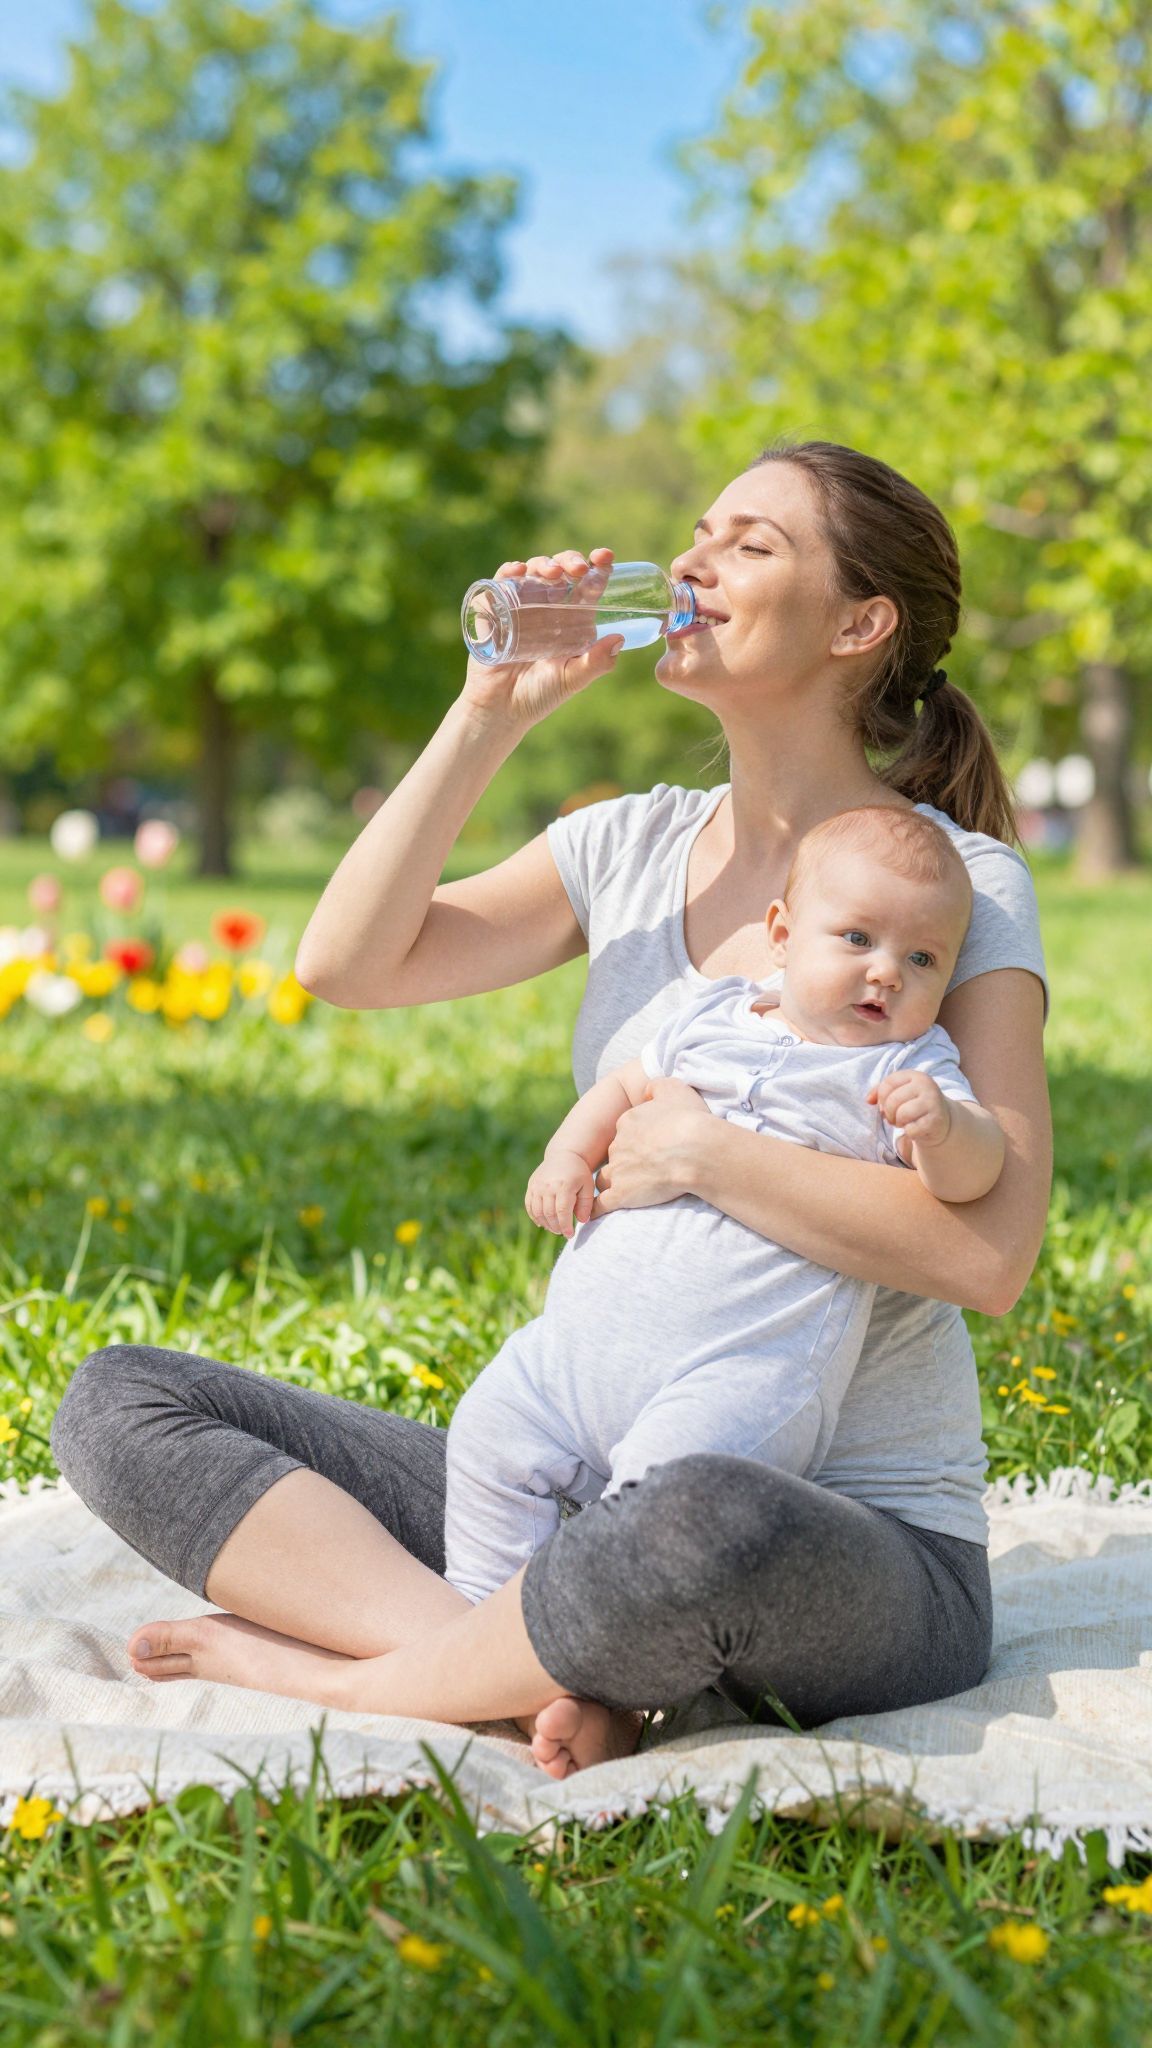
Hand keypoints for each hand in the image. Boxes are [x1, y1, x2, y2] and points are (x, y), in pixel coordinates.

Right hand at [460, 547, 624, 731]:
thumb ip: (596, 662)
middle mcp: (548, 607)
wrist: (501, 709)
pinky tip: (517, 571)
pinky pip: (500, 582)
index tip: (605, 557)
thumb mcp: (572, 678)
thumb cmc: (540, 695)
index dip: (597, 568)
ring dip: (544, 564)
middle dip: (570, 560)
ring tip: (553, 573)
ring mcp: (521, 606)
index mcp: (572, 619)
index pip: (587, 586)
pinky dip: (508, 572)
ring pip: (534, 571)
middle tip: (578, 568)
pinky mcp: (495, 609)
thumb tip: (619, 639)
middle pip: (561, 570)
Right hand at [525, 1149, 596, 1238]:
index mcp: (564, 1185)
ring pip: (538, 1212)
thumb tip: (582, 1221)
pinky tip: (543, 1223)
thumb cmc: (579, 1173)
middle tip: (563, 1232)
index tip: (570, 1235)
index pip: (562, 1211)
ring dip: (546, 1224)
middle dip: (556, 1227)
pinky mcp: (531, 1186)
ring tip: (555, 1229)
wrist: (564, 1155)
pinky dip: (535, 1217)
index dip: (565, 1226)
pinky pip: (529, 1206)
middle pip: (549, 1214)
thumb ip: (586, 1204)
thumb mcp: (588, 1186)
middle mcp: (548, 1185)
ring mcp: (537, 1185)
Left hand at [591, 1078, 711, 1215]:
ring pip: (604, 1178)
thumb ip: (657, 1086)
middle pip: (615, 1154)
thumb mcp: (675, 1089)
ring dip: (610, 1184)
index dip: (637, 1140)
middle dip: (626, 1162)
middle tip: (646, 1170)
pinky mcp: (621, 1194)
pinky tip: (595, 1214)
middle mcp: (618, 1144)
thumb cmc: (691, 1121)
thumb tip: (646, 1090)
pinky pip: (600, 1204)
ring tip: (622, 1191)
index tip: (651, 1147)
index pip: (625, 1131)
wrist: (696, 1151)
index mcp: (628, 1121)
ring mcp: (618, 1170)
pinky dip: (596, 1209)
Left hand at [868, 1072, 951, 1164]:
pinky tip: (915, 1128)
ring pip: (901, 1114)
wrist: (942, 1120)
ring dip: (899, 1122)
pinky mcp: (936, 1120)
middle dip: (889, 1113)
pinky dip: (909, 1132)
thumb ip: (881, 1092)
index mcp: (915, 1076)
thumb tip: (869, 1100)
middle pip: (892, 1101)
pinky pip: (911, 1129)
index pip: (887, 1084)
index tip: (886, 1105)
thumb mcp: (900, 1092)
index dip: (881, 1098)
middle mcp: (926, 1085)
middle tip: (895, 1118)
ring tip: (904, 1122)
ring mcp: (933, 1102)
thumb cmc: (915, 1105)